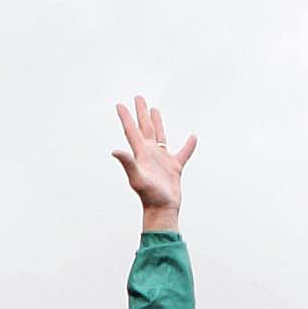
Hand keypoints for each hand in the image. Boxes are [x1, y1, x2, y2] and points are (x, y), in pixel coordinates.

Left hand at [112, 95, 195, 228]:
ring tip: (155, 109)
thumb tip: (114, 151)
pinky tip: (193, 137)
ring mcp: (162, 160)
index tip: (119, 105)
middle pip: (145, 128)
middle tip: (138, 98)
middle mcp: (150, 154)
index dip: (126, 118)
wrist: (162, 210)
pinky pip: (183, 152)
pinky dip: (188, 145)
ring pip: (160, 136)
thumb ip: (127, 162)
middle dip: (141, 113)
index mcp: (141, 154)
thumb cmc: (149, 196)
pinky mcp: (174, 168)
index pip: (131, 131)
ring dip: (157, 122)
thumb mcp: (136, 177)